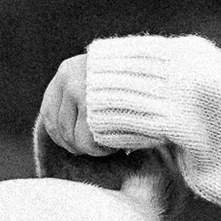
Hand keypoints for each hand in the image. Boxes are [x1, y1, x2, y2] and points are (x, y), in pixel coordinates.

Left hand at [33, 47, 182, 202]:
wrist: (172, 77)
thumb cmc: (147, 83)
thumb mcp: (107, 80)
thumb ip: (87, 94)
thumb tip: (61, 128)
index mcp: (69, 68)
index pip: (49, 110)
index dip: (61, 134)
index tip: (76, 146)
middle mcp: (69, 78)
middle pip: (58, 129)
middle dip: (78, 144)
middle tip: (103, 146)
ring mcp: (78, 93)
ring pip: (72, 140)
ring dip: (93, 147)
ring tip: (116, 140)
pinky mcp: (90, 111)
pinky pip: (86, 145)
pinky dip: (102, 151)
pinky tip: (119, 144)